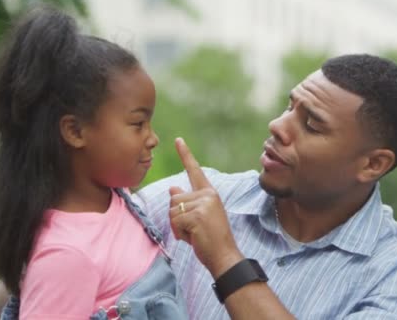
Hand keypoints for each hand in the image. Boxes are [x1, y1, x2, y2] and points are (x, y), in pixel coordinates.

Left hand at [169, 138, 243, 277]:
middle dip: (178, 218)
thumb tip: (172, 188)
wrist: (224, 256)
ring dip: (178, 226)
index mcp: (210, 193)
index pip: (195, 171)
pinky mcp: (196, 214)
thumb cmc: (210, 239)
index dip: (185, 155)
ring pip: (173, 210)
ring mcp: (203, 203)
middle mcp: (208, 194)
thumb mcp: (198, 217)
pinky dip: (179, 233)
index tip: (178, 140)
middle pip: (175, 199)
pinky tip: (194, 238)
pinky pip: (175, 221)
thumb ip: (187, 202)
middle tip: (194, 230)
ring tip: (195, 234)